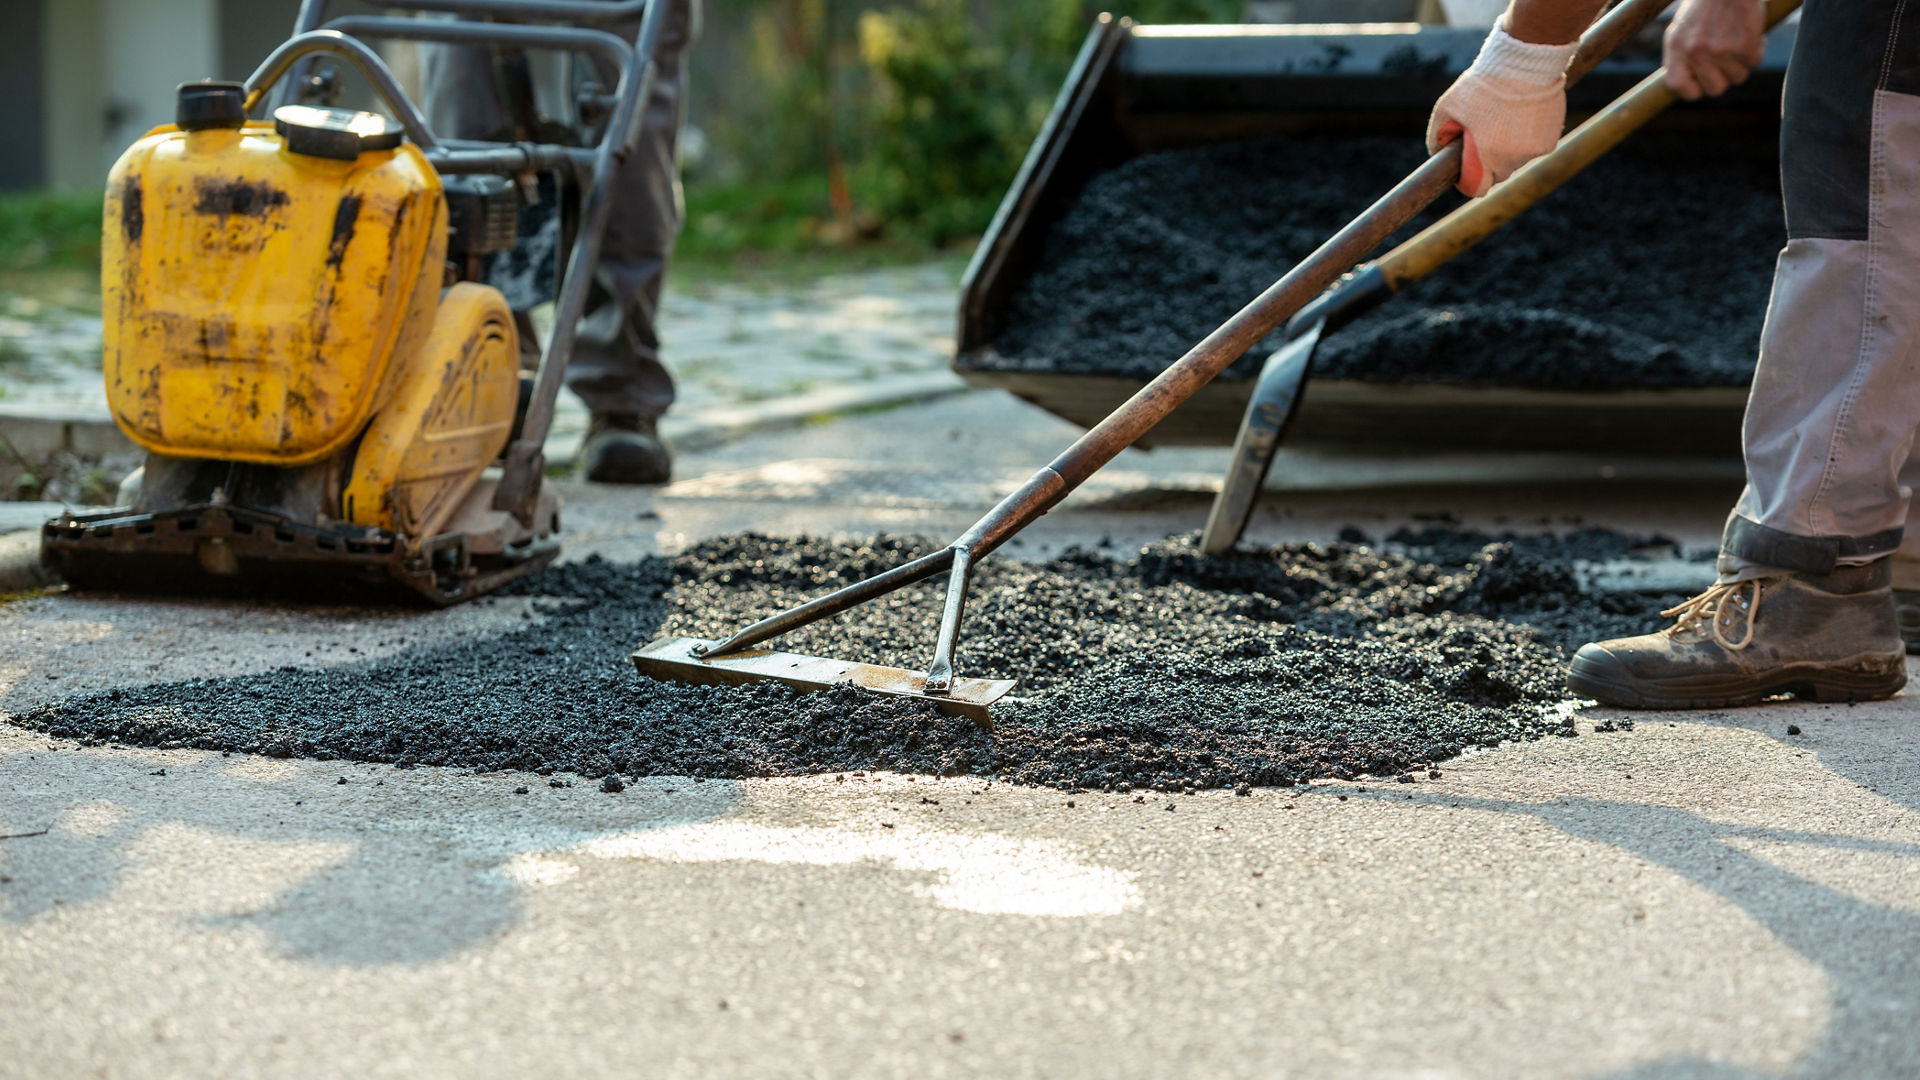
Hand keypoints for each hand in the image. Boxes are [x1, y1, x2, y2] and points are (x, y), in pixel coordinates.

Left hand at [1426, 22, 1577, 197]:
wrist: (1526, 62)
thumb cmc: (1483, 84)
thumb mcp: (1448, 107)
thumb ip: (1438, 135)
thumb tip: (1437, 154)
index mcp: (1486, 155)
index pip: (1477, 187)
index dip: (1468, 179)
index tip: (1465, 168)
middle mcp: (1512, 159)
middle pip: (1498, 174)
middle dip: (1488, 163)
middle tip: (1485, 138)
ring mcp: (1534, 151)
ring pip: (1516, 161)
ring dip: (1509, 150)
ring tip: (1504, 122)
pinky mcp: (1550, 140)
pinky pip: (1533, 148)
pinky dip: (1527, 139)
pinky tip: (1521, 117)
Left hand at [1664, 0, 1766, 99]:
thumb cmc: (1707, 3)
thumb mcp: (1682, 27)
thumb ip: (1681, 56)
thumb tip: (1686, 85)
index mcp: (1676, 47)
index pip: (1679, 86)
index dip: (1694, 90)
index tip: (1703, 83)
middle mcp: (1695, 52)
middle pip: (1714, 89)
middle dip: (1724, 77)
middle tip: (1727, 59)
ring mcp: (1720, 50)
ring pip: (1737, 77)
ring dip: (1741, 63)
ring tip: (1736, 39)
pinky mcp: (1744, 45)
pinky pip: (1754, 62)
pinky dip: (1756, 50)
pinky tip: (1749, 33)